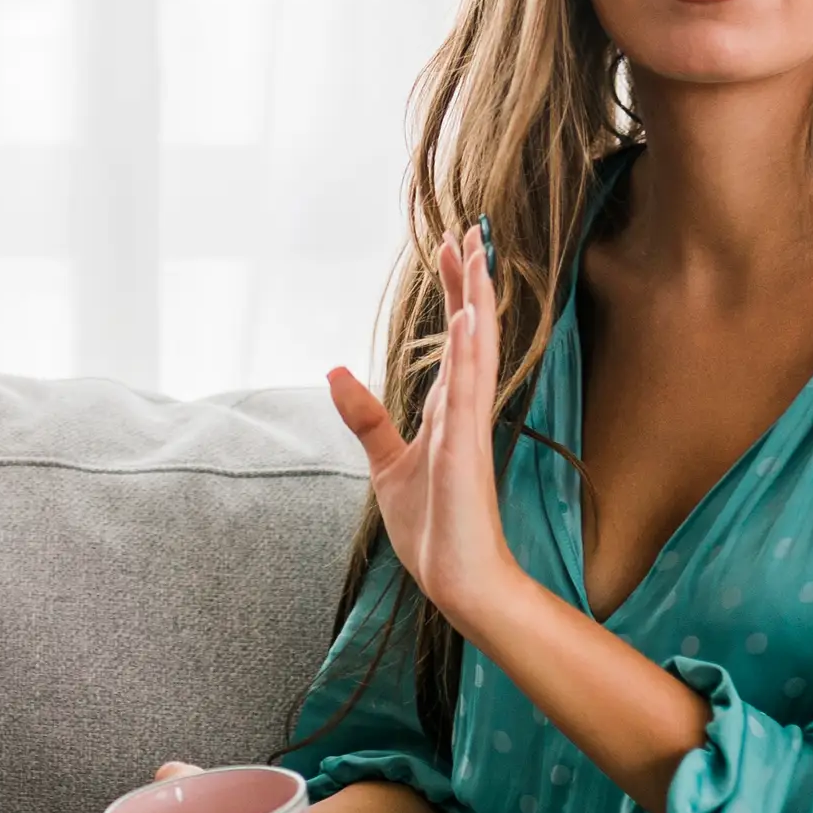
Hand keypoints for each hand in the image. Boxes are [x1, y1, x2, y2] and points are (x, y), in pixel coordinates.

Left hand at [327, 223, 519, 626]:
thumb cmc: (433, 528)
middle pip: (472, 332)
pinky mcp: (465, 451)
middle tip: (473, 231)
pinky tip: (468, 321)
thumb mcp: (385, 463)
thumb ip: (366, 417)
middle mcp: (464, 410)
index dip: (457, 293)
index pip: (455, 339)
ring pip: (476, 352)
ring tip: (477, 256)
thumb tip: (335, 371)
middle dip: (471, 283)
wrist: (456, 581)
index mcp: (450, 411)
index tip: (455, 249)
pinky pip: (468, 395)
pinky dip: (468, 356)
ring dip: (476, 304)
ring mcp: (468, 428)